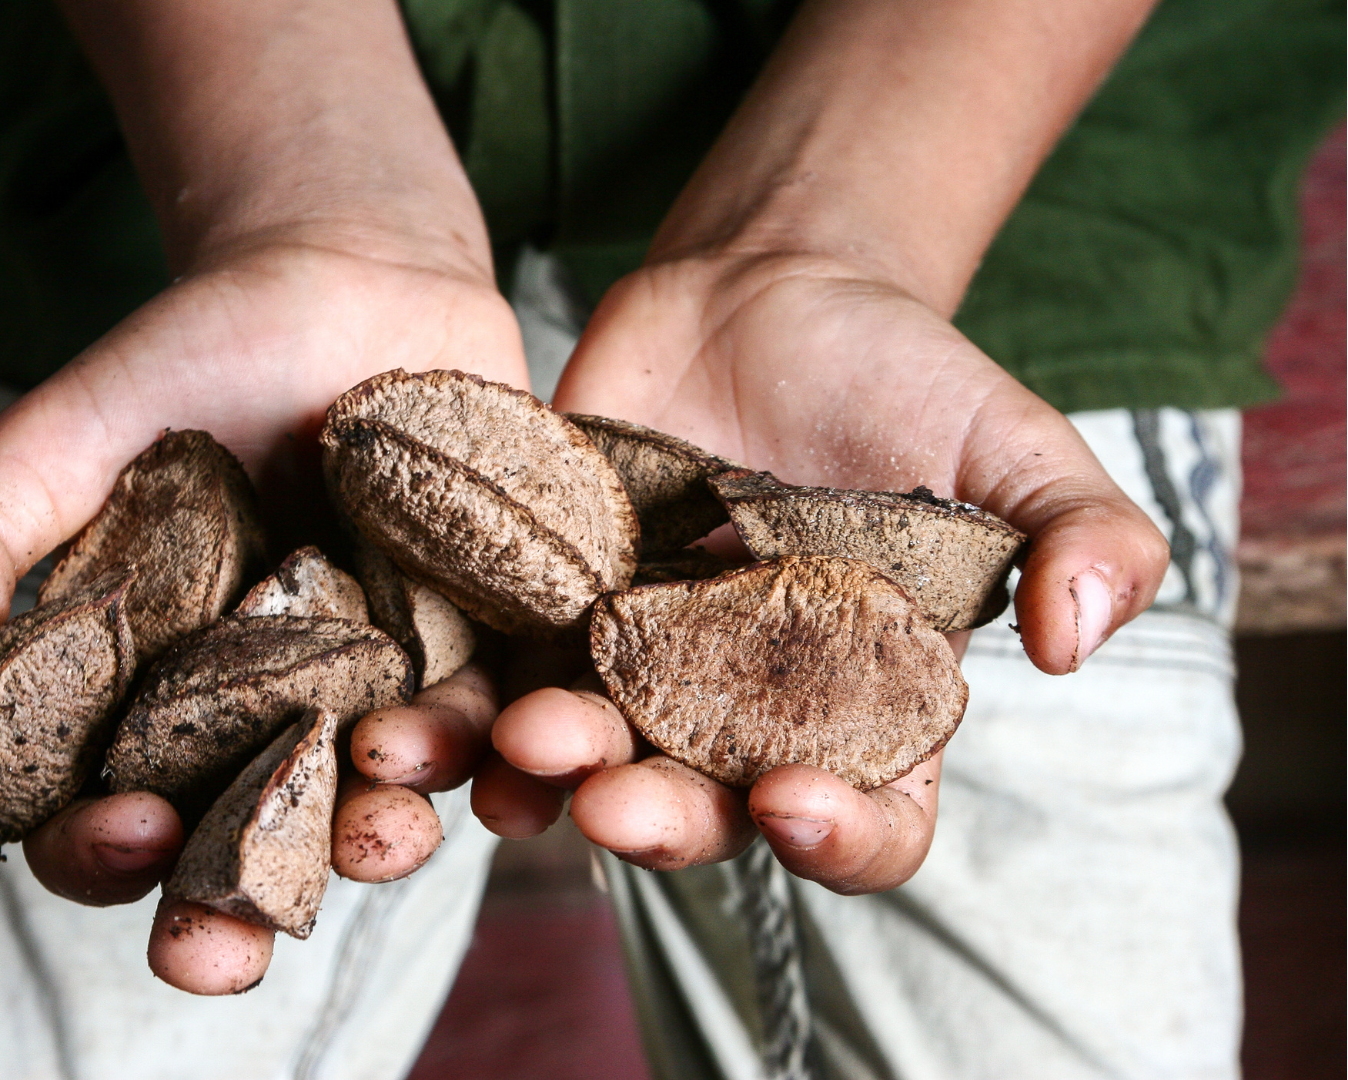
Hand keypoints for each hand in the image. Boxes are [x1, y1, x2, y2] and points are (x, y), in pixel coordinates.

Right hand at [0, 238, 525, 992]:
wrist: (355, 276)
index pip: (107, 807)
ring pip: (376, 796)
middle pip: (244, 840)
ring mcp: (374, 687)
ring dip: (380, 832)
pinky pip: (490, 714)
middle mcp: (265, 713)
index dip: (98, 844)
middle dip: (236, 899)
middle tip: (232, 939)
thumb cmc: (200, 351)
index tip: (116, 829)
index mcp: (154, 692)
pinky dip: (495, 745)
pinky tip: (501, 750)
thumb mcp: (78, 423)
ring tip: (381, 827)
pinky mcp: (475, 644)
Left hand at [468, 252, 1167, 890]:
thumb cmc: (902, 374)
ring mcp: (642, 668)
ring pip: (589, 764)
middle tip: (613, 798)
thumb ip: (1080, 531)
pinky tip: (436, 706)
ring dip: (545, 780)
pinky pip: (507, 675)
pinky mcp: (555, 609)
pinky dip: (468, 702)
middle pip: (706, 812)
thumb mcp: (1013, 442)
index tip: (791, 801)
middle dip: (658, 820)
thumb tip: (1080, 639)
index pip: (870, 820)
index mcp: (866, 706)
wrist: (766, 289)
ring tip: (515, 752)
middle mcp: (748, 713)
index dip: (836, 837)